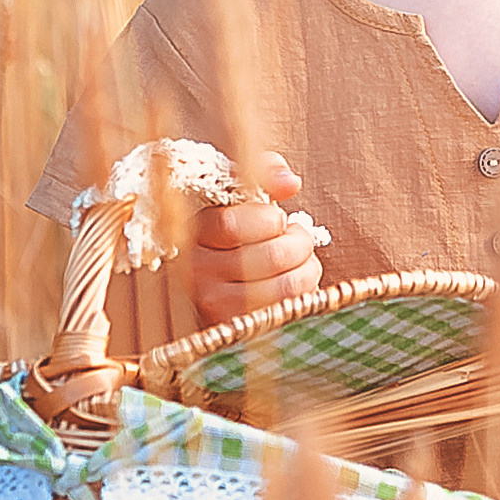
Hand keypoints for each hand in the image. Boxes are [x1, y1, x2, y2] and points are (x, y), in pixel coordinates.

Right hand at [188, 152, 324, 325]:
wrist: (226, 280)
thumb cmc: (241, 228)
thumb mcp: (243, 191)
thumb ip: (265, 172)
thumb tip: (290, 184)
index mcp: (191, 234)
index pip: (232, 225)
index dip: (270, 220)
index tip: (277, 219)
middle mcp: (195, 274)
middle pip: (270, 257)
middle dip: (299, 241)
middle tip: (296, 237)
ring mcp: (215, 307)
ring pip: (286, 286)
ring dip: (308, 267)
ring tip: (299, 259)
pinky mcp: (240, 328)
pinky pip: (289, 309)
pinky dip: (306, 291)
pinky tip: (294, 282)